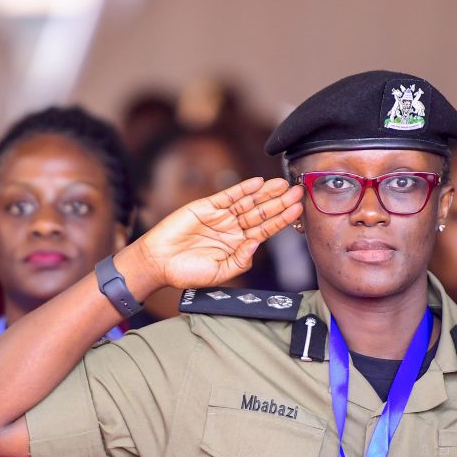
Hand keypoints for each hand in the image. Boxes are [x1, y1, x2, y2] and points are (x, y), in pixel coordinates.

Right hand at [132, 176, 303, 293]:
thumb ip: (240, 260)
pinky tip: (257, 183)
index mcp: (240, 245)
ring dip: (265, 193)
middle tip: (297, 191)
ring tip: (282, 184)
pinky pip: (228, 196)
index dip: (282, 219)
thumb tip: (256, 244)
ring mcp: (221, 217)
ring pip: (248, 202)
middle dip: (280, 202)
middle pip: (261, 213)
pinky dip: (242, 189)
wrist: (158, 263)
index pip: (266, 230)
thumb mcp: (220, 273)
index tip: (298, 210)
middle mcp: (233, 229)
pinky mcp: (206, 207)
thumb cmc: (187, 272)